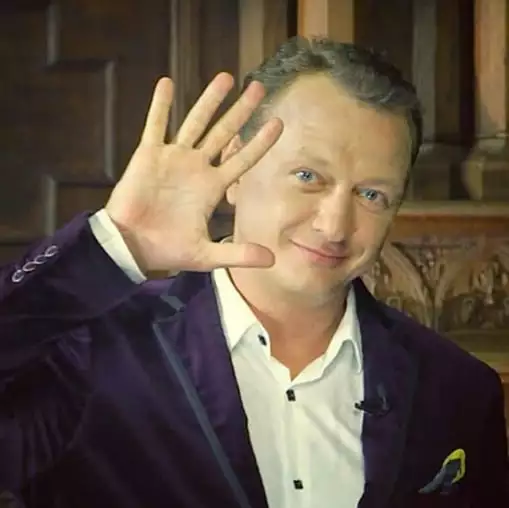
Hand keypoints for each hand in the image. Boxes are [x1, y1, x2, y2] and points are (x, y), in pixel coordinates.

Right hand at [105, 73, 282, 273]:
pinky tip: (167, 83)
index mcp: (212, 188)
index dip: (260, 142)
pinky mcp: (148, 155)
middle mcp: (196, 168)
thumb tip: (272, 261)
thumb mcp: (207, 254)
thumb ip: (238, 254)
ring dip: (209, 101)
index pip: (242, 160)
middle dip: (241, 111)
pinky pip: (155, 126)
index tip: (278, 123)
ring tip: (226, 78)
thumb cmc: (168, 250)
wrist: (132, 247)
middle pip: (224, 133)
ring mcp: (173, 159)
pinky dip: (161, 106)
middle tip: (259, 88)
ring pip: (195, 123)